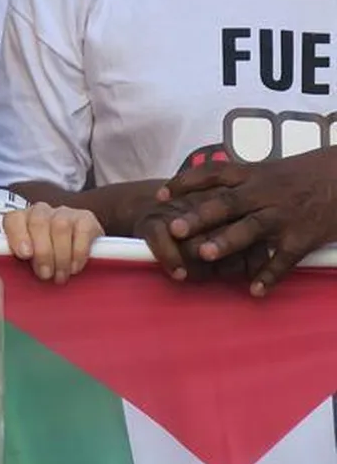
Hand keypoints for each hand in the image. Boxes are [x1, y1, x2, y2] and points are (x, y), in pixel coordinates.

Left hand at [4, 202, 103, 283]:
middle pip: (38, 222)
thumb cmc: (47, 263)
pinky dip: (78, 253)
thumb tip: (14, 278)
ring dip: (60, 255)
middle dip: (43, 252)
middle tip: (45, 275)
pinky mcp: (86, 218)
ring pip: (60, 226)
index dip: (17, 235)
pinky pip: (82, 231)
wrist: (77, 259)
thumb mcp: (30, 264)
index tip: (24, 255)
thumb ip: (19, 265)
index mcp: (22, 221)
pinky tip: (74, 267)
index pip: (13, 219)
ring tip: (60, 275)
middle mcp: (41, 212)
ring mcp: (64, 213)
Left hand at [157, 148, 336, 295]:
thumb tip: (202, 192)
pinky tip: (253, 292)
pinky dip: (269, 276)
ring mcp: (283, 215)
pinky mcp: (303, 237)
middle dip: (199, 216)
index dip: (185, 183)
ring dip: (226, 242)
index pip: (212, 174)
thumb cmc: (302, 176)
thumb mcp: (268, 171)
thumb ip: (239, 183)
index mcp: (253, 175)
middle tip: (174, 228)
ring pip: (251, 228)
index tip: (159, 196)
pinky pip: (284, 260)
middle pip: (226, 203)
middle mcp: (264, 193)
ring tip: (203, 255)